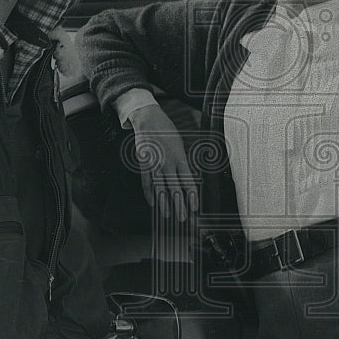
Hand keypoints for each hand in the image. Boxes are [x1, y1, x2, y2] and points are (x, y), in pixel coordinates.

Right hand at [128, 104, 198, 221]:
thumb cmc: (167, 131)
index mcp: (180, 158)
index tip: (195, 207)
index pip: (188, 182)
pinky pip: (146, 183)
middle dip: (179, 206)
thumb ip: (183, 162)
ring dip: (164, 204)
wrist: (148, 120)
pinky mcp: (144, 165)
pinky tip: (152, 203)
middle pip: (174, 189)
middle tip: (183, 218)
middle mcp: (168, 164)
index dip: (192, 196)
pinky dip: (149, 194)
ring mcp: (154, 166)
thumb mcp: (180, 145)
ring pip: (160, 189)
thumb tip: (187, 177)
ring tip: (167, 215)